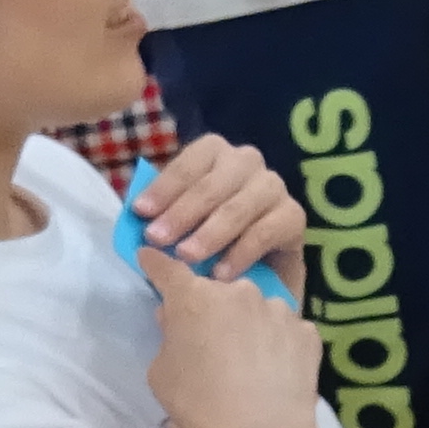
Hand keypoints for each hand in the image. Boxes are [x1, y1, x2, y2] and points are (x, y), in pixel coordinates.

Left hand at [130, 134, 303, 295]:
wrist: (257, 273)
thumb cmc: (209, 241)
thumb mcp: (180, 225)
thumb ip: (161, 218)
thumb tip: (134, 223)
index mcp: (215, 154)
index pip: (190, 162)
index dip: (164, 187)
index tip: (141, 212)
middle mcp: (247, 162)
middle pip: (213, 183)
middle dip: (183, 212)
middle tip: (158, 240)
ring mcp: (274, 187)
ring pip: (240, 205)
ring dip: (210, 232)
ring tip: (187, 258)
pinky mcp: (294, 216)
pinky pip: (266, 231)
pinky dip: (241, 252)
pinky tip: (221, 273)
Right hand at [141, 240, 326, 427]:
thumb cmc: (197, 405)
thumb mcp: (161, 372)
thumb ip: (167, 337)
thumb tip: (174, 319)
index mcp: (195, 297)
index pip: (169, 269)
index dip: (157, 264)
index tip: (151, 258)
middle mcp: (240, 291)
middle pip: (220, 290)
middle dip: (211, 307)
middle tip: (208, 340)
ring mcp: (279, 309)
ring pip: (258, 309)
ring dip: (249, 326)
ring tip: (247, 365)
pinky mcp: (308, 332)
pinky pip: (286, 331)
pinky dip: (278, 346)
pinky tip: (274, 374)